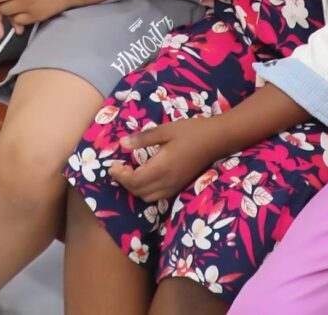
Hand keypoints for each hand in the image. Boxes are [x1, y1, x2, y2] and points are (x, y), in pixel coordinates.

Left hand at [106, 119, 221, 206]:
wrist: (216, 140)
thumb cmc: (190, 132)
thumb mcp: (165, 130)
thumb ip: (143, 139)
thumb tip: (122, 144)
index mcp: (161, 167)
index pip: (134, 180)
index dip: (119, 175)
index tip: (112, 165)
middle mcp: (166, 182)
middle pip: (138, 191)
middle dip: (124, 182)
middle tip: (117, 168)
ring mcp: (173, 187)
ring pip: (147, 197)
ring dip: (134, 188)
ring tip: (128, 173)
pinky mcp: (178, 187)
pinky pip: (157, 196)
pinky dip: (145, 191)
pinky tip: (144, 177)